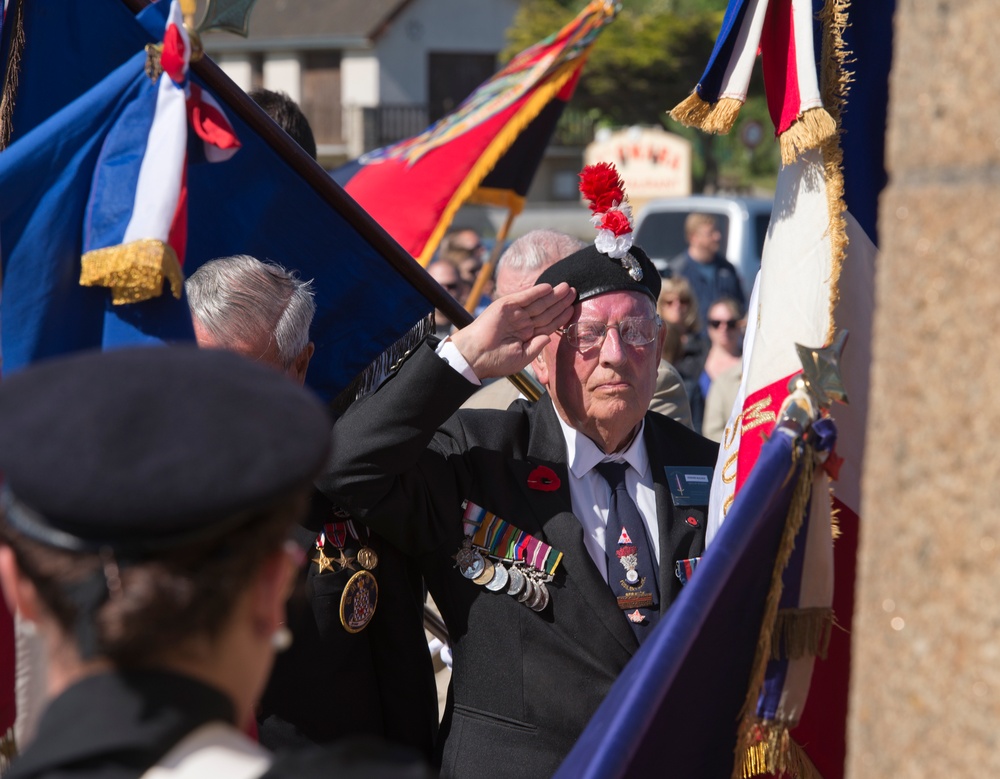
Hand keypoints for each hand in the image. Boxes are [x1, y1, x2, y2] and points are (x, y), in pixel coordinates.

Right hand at [450, 283, 574, 379]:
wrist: (475, 356)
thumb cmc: (495, 361)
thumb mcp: (521, 358)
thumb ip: (536, 347)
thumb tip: (549, 336)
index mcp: (527, 335)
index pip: (548, 324)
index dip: (561, 316)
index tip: (572, 308)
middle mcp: (522, 323)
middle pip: (546, 311)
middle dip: (560, 302)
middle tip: (574, 292)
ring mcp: (515, 314)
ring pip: (538, 303)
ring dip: (552, 295)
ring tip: (567, 288)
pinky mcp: (506, 306)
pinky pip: (524, 297)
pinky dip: (536, 292)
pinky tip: (549, 288)